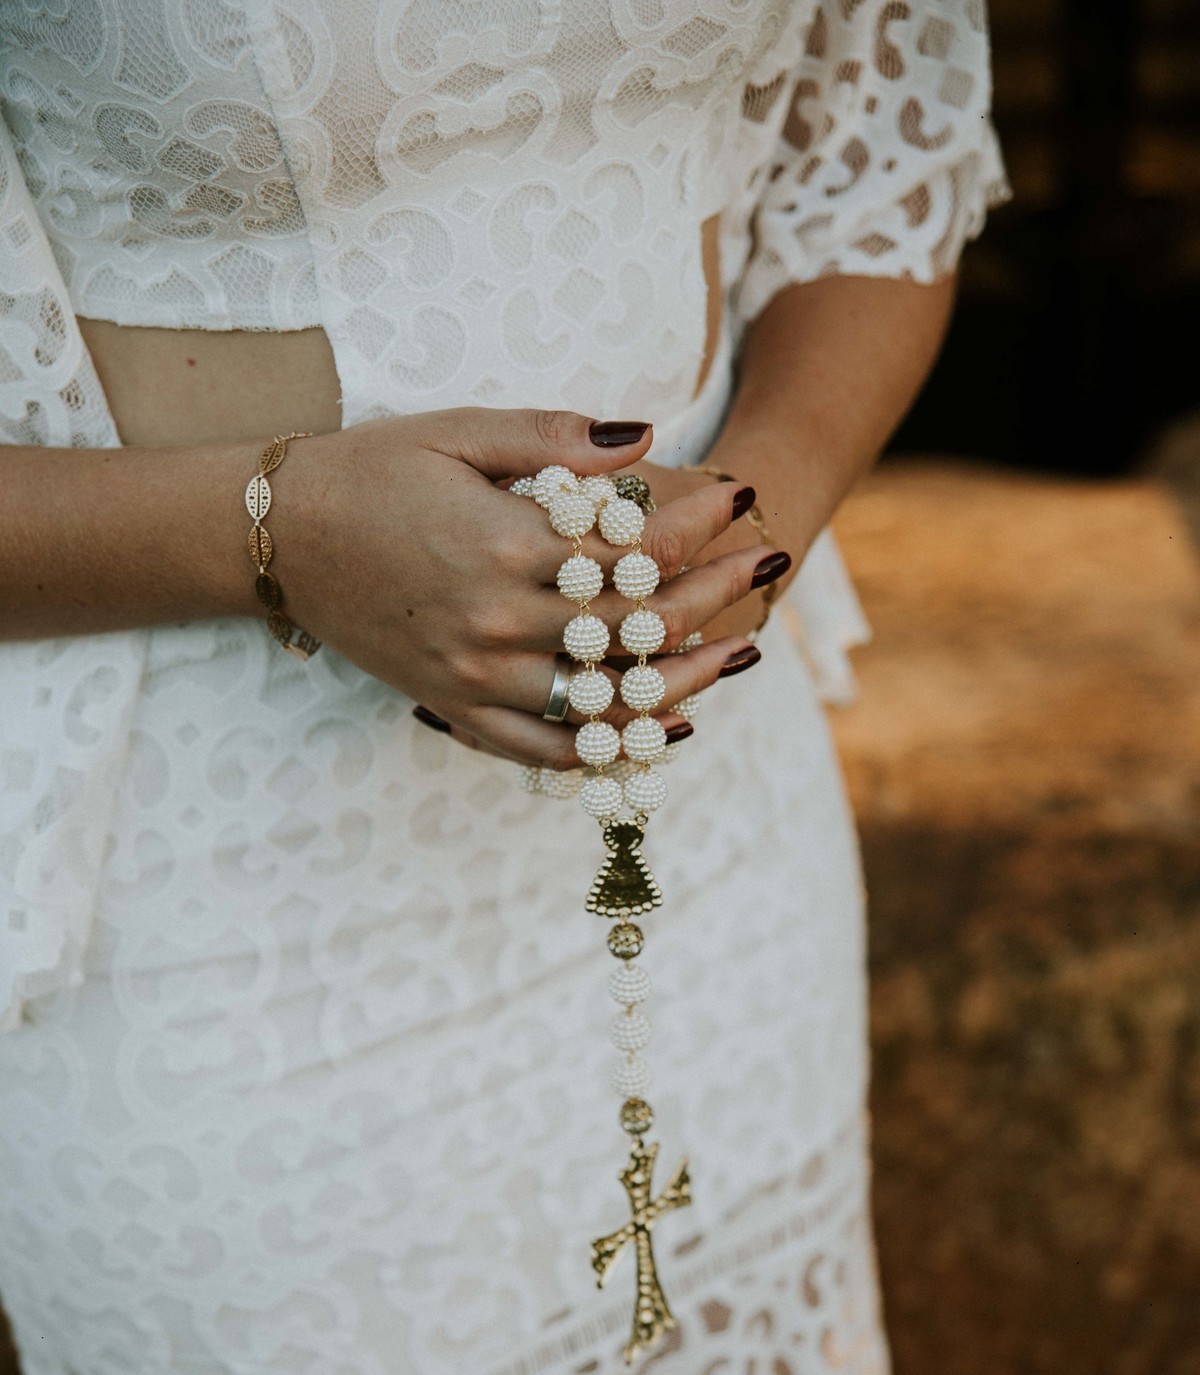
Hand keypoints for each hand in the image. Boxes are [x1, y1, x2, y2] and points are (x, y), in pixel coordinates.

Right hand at [283, 409, 786, 765]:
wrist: (279, 538)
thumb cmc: (369, 471)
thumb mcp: (459, 432)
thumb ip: (555, 440)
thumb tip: (646, 440)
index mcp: (503, 544)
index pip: (631, 548)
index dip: (696, 526)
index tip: (741, 501)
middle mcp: (496, 621)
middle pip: (633, 626)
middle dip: (710, 594)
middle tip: (765, 567)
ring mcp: (475, 677)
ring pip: (603, 699)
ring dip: (681, 679)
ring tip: (737, 651)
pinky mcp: (455, 709)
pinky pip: (545, 749)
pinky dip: (608, 748)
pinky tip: (664, 730)